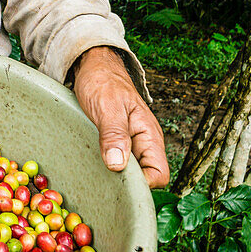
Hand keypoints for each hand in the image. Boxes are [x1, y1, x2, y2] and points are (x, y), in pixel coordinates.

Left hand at [72, 45, 168, 188]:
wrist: (93, 67)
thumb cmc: (103, 82)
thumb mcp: (108, 106)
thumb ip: (114, 134)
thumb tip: (118, 164)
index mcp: (149, 136)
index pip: (159, 174)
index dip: (142, 184)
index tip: (118, 182)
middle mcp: (143, 144)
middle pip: (145, 179)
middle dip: (125, 184)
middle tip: (101, 181)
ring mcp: (130, 145)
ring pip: (129, 173)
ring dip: (113, 176)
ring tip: (93, 173)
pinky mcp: (116, 144)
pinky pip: (116, 164)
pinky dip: (106, 167)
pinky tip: (90, 165)